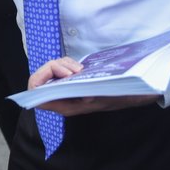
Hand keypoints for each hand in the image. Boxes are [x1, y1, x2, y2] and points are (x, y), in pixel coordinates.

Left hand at [28, 58, 158, 115]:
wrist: (133, 93)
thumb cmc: (118, 96)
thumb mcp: (102, 95)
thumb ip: (86, 95)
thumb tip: (76, 90)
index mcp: (64, 106)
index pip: (36, 93)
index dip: (42, 78)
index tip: (63, 73)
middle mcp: (62, 98)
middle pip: (41, 78)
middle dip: (55, 66)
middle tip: (75, 69)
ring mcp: (67, 89)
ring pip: (52, 71)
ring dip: (63, 64)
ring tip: (80, 68)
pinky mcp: (73, 82)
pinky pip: (62, 68)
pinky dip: (69, 63)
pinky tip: (82, 67)